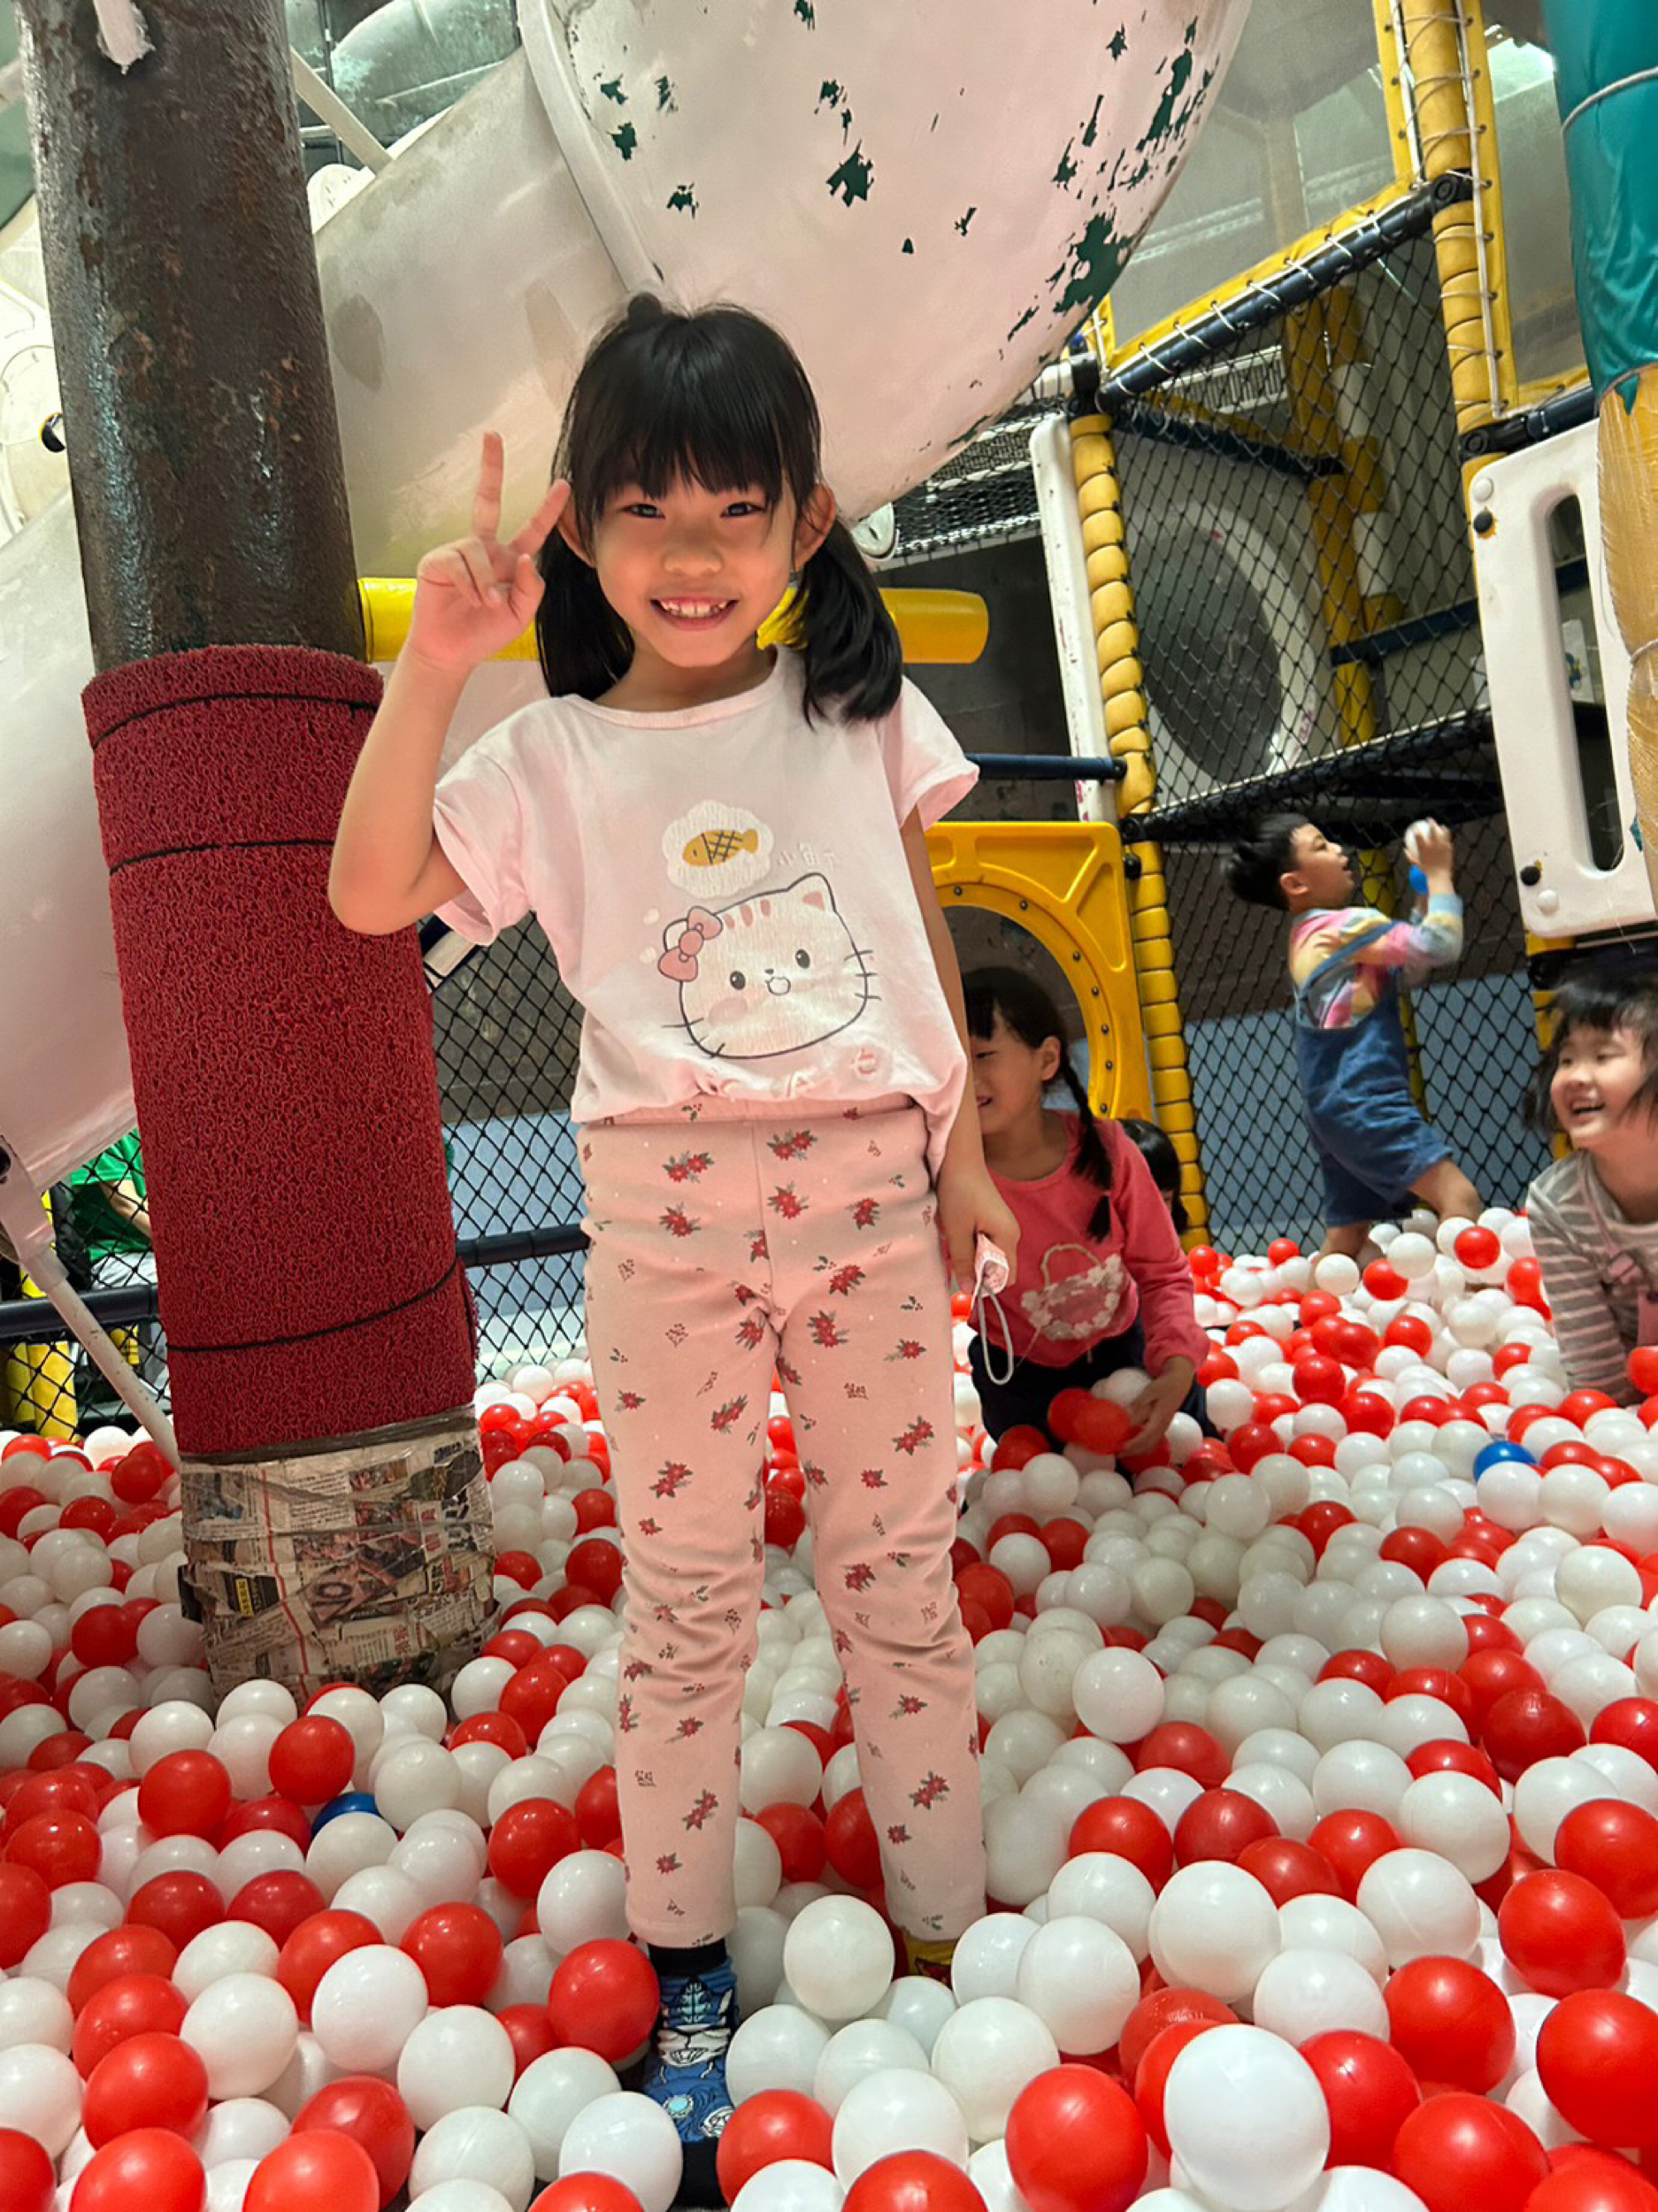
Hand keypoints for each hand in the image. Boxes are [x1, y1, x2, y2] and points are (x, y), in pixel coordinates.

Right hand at [406, 433, 569, 674]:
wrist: (452, 652)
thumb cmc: (485, 634)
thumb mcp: (521, 614)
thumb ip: (531, 587)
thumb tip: (527, 557)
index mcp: (508, 559)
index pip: (532, 529)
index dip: (549, 509)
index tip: (565, 485)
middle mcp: (483, 548)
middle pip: (486, 499)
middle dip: (490, 467)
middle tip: (492, 436)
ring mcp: (458, 551)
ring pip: (479, 551)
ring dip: (487, 582)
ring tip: (486, 604)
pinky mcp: (437, 560)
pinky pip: (458, 562)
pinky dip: (469, 584)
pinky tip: (468, 599)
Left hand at [936, 1162, 1019, 1291]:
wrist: (959, 1158)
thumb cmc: (959, 1191)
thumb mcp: (957, 1230)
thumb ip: (964, 1262)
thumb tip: (968, 1291)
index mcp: (1008, 1237)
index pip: (1005, 1276)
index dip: (986, 1282)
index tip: (964, 1276)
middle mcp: (1010, 1233)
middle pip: (997, 1266)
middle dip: (976, 1268)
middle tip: (955, 1254)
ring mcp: (1002, 1225)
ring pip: (988, 1254)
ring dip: (970, 1254)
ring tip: (955, 1238)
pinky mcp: (992, 1219)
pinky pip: (983, 1241)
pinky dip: (969, 1242)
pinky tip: (957, 1229)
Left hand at [1122, 1362, 1193, 1456]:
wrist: (1179, 1384)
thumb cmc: (1164, 1386)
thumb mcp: (1150, 1392)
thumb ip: (1138, 1404)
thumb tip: (1126, 1415)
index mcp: (1160, 1420)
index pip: (1146, 1437)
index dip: (1133, 1444)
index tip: (1121, 1448)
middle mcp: (1162, 1428)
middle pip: (1148, 1446)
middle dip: (1133, 1452)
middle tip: (1117, 1453)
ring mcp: (1163, 1428)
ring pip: (1151, 1445)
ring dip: (1137, 1450)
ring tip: (1123, 1451)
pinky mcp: (1162, 1427)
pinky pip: (1152, 1441)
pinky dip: (1142, 1445)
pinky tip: (1132, 1442)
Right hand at [1413, 818, 1454, 886]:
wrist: (1439, 876)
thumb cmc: (1426, 871)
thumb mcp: (1416, 864)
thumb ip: (1409, 856)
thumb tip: (1404, 850)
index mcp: (1423, 848)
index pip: (1418, 834)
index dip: (1416, 829)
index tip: (1415, 826)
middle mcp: (1433, 844)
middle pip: (1432, 829)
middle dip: (1431, 822)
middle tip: (1429, 820)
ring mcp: (1442, 845)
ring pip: (1443, 832)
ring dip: (1441, 827)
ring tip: (1441, 826)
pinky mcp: (1449, 848)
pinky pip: (1448, 839)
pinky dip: (1447, 836)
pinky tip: (1447, 836)